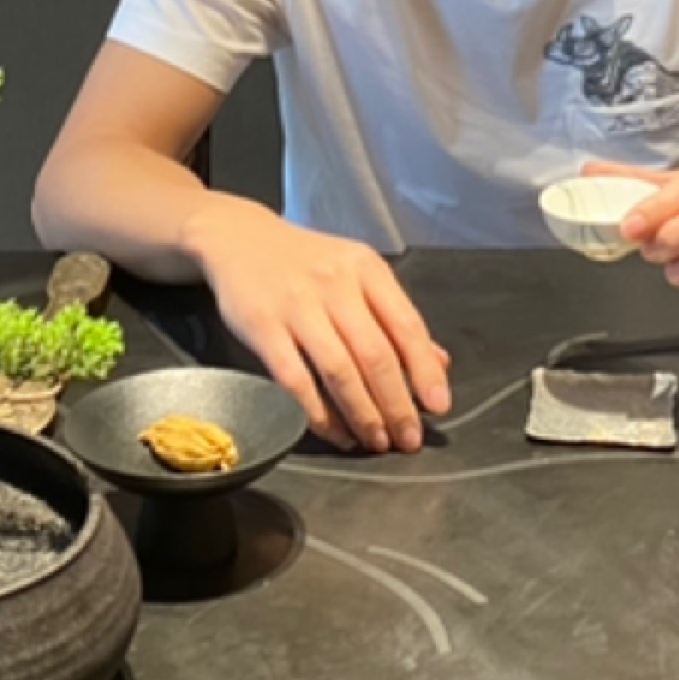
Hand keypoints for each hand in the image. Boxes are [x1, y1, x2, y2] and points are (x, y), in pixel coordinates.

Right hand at [182, 197, 451, 452]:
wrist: (239, 237)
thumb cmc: (306, 262)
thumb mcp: (357, 273)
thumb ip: (395, 317)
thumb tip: (439, 363)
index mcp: (366, 268)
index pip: (406, 324)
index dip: (424, 370)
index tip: (439, 405)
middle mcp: (335, 284)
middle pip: (375, 354)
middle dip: (397, 404)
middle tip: (408, 439)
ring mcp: (297, 305)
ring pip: (339, 371)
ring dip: (363, 414)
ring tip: (377, 442)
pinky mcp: (263, 327)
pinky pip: (296, 380)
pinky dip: (319, 414)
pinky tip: (336, 433)